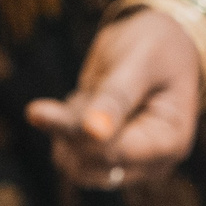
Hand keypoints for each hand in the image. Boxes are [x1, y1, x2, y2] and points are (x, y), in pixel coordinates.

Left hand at [26, 10, 202, 189]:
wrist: (159, 40)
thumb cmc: (156, 45)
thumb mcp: (139, 62)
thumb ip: (116, 98)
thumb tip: (93, 131)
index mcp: (170, 142)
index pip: (115, 153)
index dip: (78, 133)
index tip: (35, 110)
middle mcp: (150, 162)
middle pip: (91, 165)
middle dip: (70, 129)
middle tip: (74, 94)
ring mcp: (128, 163)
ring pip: (75, 165)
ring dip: (67, 130)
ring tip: (87, 95)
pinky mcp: (107, 157)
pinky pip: (70, 154)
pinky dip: (66, 129)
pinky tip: (84, 102)